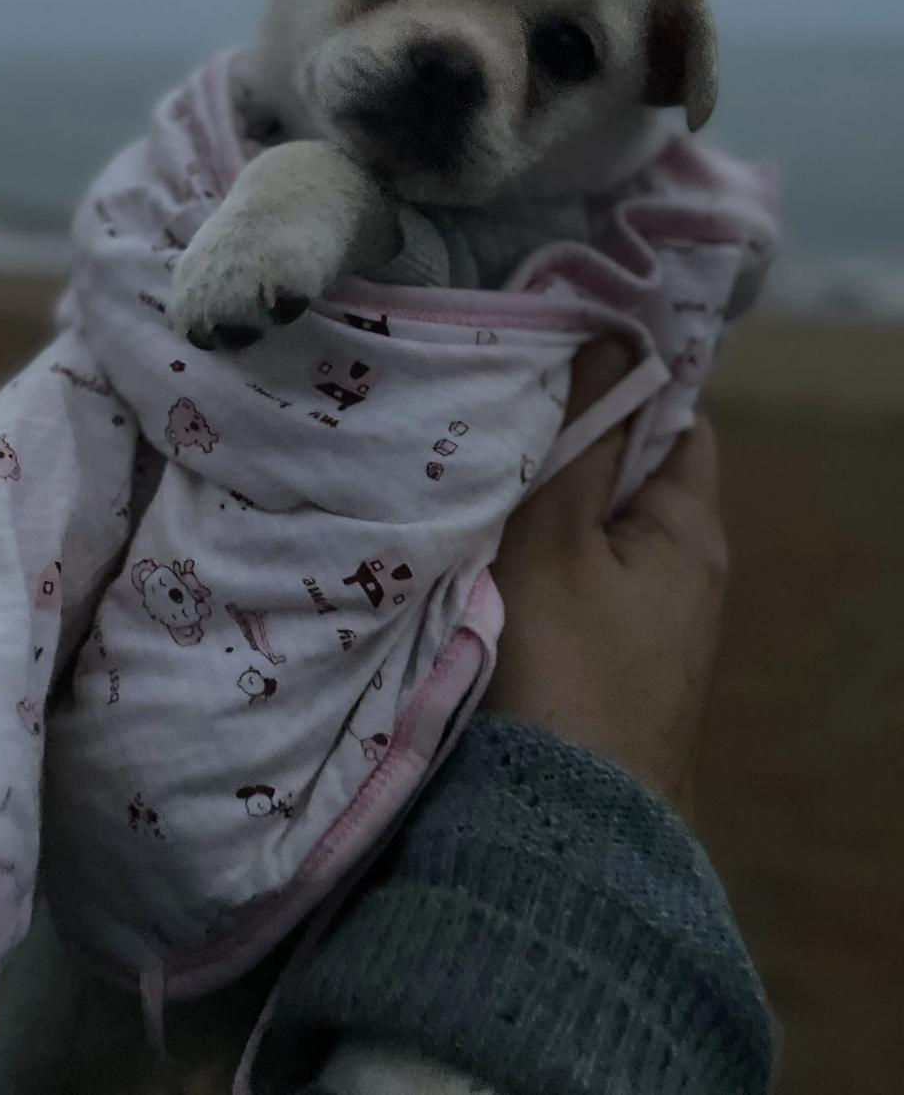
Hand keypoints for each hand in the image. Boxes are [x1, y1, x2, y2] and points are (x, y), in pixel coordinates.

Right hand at [486, 339, 727, 812]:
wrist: (558, 830)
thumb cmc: (561, 666)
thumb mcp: (557, 537)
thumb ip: (581, 437)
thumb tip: (612, 336)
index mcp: (689, 530)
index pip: (677, 418)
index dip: (624, 376)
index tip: (553, 348)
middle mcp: (683, 574)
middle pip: (629, 472)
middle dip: (571, 437)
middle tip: (496, 402)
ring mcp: (645, 625)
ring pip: (593, 529)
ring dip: (544, 499)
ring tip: (476, 462)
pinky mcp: (605, 665)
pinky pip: (574, 579)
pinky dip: (534, 553)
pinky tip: (481, 543)